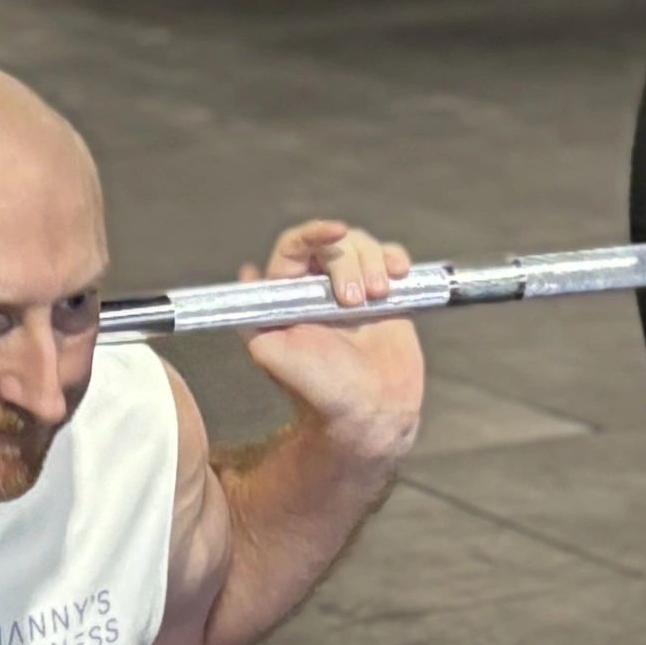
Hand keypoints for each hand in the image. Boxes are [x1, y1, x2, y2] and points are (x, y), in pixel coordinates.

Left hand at [240, 220, 424, 464]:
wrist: (368, 413)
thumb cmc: (318, 391)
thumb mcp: (272, 355)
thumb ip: (254, 318)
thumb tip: (247, 274)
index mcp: (288, 297)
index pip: (295, 246)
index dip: (314, 232)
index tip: (337, 231)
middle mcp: (318, 289)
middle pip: (333, 243)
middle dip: (348, 263)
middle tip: (353, 302)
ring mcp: (352, 289)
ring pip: (363, 245)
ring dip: (373, 264)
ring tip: (376, 299)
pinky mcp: (384, 295)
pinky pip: (390, 258)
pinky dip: (396, 259)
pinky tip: (398, 276)